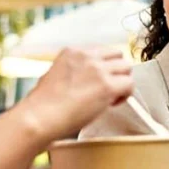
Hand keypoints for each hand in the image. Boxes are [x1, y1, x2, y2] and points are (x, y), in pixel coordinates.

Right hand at [18, 46, 133, 144]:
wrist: (39, 117)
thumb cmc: (42, 104)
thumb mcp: (54, 75)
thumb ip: (73, 71)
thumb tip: (85, 80)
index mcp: (73, 51)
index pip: (102, 51)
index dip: (104, 66)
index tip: (98, 81)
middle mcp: (87, 56)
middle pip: (118, 55)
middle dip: (116, 71)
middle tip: (109, 88)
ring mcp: (98, 70)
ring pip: (127, 67)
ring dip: (123, 82)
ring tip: (111, 97)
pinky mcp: (107, 86)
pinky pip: (129, 85)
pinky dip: (125, 95)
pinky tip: (112, 104)